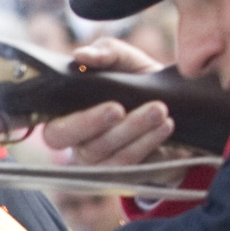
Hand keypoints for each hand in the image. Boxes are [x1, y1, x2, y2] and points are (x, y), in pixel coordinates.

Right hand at [38, 39, 174, 164]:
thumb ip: (105, 52)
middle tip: (121, 107)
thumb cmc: (138, 82)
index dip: (61, 127)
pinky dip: (153, 147)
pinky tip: (166, 128)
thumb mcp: (125, 60)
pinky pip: (140, 169)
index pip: (51, 133)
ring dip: (135, 133)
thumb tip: (81, 56)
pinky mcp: (134, 178)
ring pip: (113, 159)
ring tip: (159, 111)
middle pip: (82, 147)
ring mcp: (106, 168)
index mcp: (68, 122)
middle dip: (99, 126)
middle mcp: (81, 149)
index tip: (75, 112)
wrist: (178, 105)